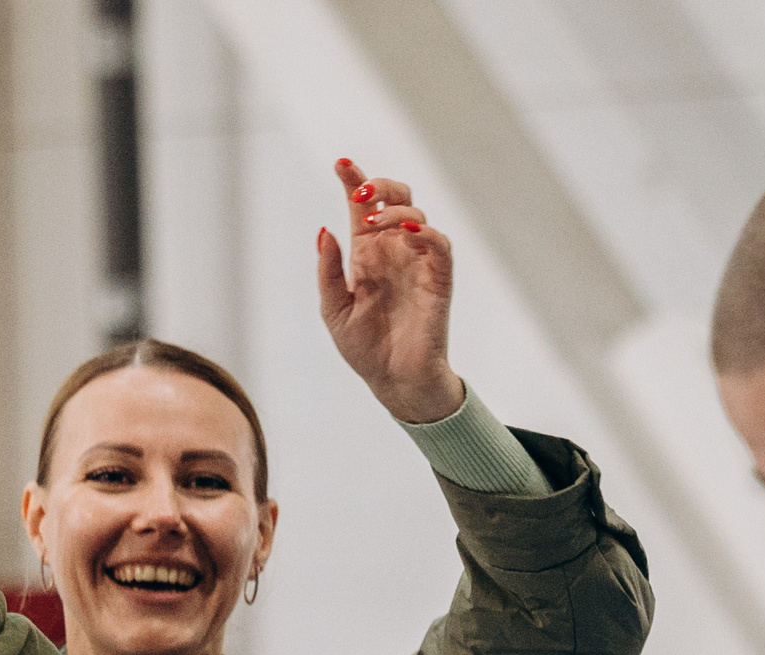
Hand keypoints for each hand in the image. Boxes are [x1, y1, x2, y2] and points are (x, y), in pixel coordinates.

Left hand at [315, 158, 462, 424]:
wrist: (393, 381)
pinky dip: (425, 231)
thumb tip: (324, 230)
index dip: (354, 180)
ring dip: (394, 210)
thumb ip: (329, 271)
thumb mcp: (334, 309)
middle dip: (378, 186)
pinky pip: (440, 244)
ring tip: (372, 223)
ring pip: (416, 213)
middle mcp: (394, 251)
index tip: (340, 163)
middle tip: (359, 195)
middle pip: (395, 198)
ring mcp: (417, 262)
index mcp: (367, 254)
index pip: (363, 207)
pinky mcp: (439, 278)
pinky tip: (407, 231)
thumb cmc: (365, 348)